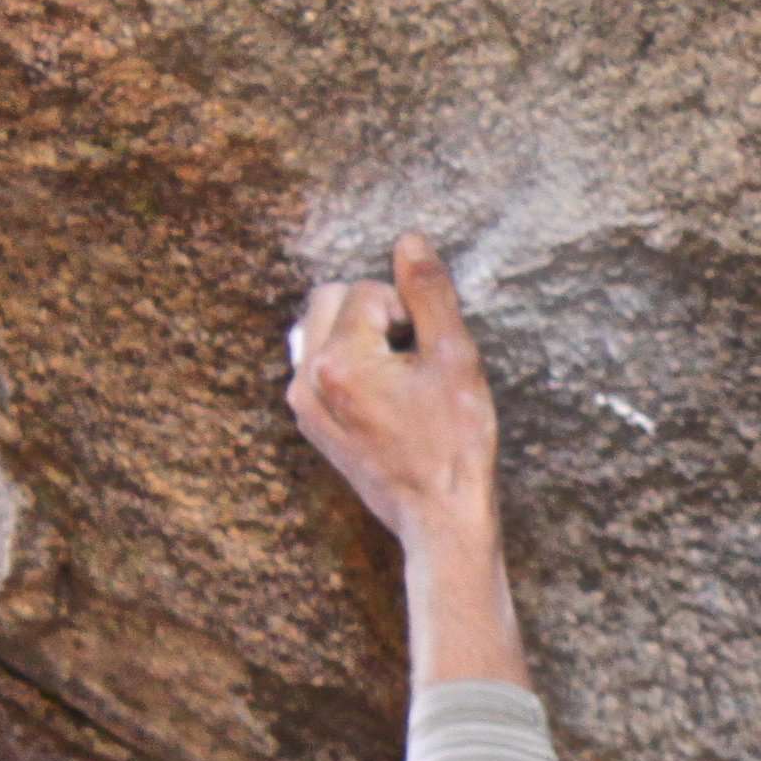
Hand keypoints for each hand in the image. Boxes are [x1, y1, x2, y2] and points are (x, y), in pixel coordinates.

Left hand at [285, 233, 496, 550]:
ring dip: (357, 336)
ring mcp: (304, 404)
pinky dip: (347, 364)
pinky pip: (316, 366)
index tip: (429, 355)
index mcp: (341, 360)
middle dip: (373, 313)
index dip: (408, 313)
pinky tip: (383, 397)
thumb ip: (429, 295)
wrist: (440, 520)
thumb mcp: (456, 362)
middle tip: (413, 358)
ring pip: (320, 330)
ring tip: (397, 377)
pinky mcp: (310, 422)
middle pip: (330, 300)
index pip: (367, 291)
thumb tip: (410, 240)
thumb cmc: (456, 446)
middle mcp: (308, 378)